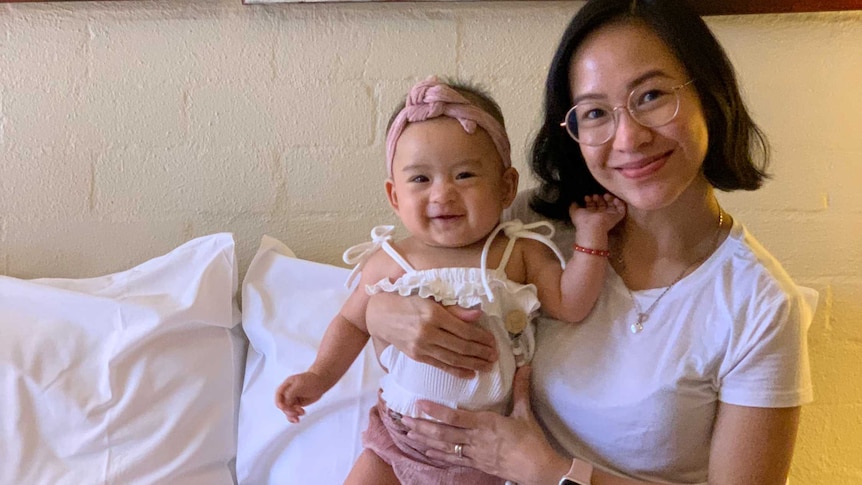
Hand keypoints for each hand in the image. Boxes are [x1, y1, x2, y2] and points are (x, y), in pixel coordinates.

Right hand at [274, 372, 328, 422]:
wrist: (321, 382)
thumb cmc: (311, 380)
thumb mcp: (299, 385)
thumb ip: (290, 394)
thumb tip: (285, 404)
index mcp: (286, 386)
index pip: (278, 396)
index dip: (279, 403)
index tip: (284, 408)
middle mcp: (287, 393)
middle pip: (283, 405)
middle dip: (289, 411)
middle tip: (296, 412)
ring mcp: (292, 399)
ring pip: (287, 410)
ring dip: (292, 415)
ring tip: (300, 414)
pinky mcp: (297, 404)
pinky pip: (293, 412)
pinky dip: (295, 416)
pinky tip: (299, 417)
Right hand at [365, 292, 497, 378]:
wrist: (380, 315)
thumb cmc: (407, 302)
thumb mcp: (430, 299)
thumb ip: (454, 309)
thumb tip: (477, 314)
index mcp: (433, 314)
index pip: (464, 329)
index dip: (481, 337)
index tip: (493, 341)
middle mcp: (427, 332)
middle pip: (461, 346)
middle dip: (481, 352)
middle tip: (495, 356)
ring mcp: (421, 346)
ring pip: (453, 358)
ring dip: (473, 363)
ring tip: (488, 366)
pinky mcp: (416, 356)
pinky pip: (440, 365)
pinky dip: (456, 371)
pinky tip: (470, 373)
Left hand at [401, 366, 565, 484]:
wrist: (538, 469)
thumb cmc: (532, 441)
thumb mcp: (525, 413)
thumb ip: (520, 389)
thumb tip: (524, 366)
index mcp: (486, 424)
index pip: (455, 416)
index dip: (435, 411)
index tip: (419, 404)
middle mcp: (475, 439)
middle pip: (443, 433)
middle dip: (422, 427)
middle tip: (404, 420)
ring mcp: (474, 454)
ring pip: (444, 447)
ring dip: (425, 440)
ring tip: (409, 434)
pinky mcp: (477, 464)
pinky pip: (454, 459)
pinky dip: (439, 456)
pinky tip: (427, 452)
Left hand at [569, 194, 626, 241]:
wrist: (592, 227)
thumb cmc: (582, 220)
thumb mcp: (574, 212)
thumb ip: (573, 206)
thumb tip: (573, 201)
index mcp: (590, 214)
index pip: (592, 205)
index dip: (590, 199)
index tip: (586, 197)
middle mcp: (600, 214)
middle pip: (602, 203)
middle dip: (598, 198)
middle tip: (595, 195)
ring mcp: (609, 215)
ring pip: (612, 204)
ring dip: (609, 198)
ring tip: (605, 195)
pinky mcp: (617, 216)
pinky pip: (621, 209)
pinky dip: (619, 203)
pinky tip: (614, 199)